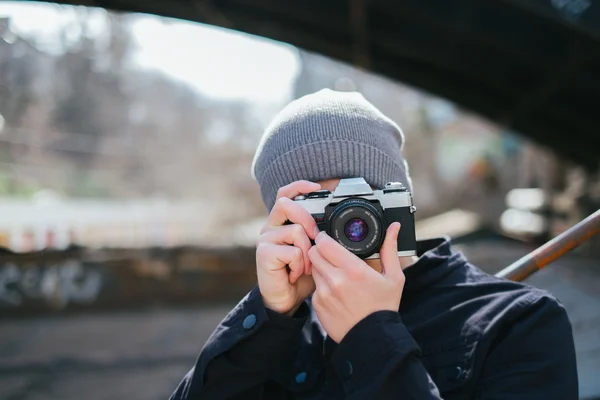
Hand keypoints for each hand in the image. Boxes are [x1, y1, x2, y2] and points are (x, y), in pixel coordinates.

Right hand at [256, 180, 320, 315]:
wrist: (286, 300)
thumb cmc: (301, 275)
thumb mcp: (314, 251)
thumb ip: (319, 235)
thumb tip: (337, 223)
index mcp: (282, 222)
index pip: (285, 194)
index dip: (299, 186)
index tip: (317, 187)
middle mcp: (270, 227)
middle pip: (286, 204)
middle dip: (307, 219)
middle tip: (316, 239)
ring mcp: (265, 240)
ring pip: (295, 230)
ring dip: (308, 251)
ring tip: (306, 267)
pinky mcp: (263, 254)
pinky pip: (292, 251)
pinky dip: (300, 265)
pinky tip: (295, 274)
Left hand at [308, 223, 404, 342]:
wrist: (373, 339)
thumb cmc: (384, 307)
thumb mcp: (393, 277)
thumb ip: (390, 249)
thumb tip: (394, 227)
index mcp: (354, 270)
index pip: (324, 243)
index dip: (324, 237)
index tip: (328, 237)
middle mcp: (336, 280)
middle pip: (314, 253)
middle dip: (319, 249)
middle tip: (329, 252)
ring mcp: (324, 293)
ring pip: (313, 269)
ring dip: (320, 267)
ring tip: (334, 272)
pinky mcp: (318, 305)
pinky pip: (314, 287)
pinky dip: (321, 285)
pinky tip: (335, 291)